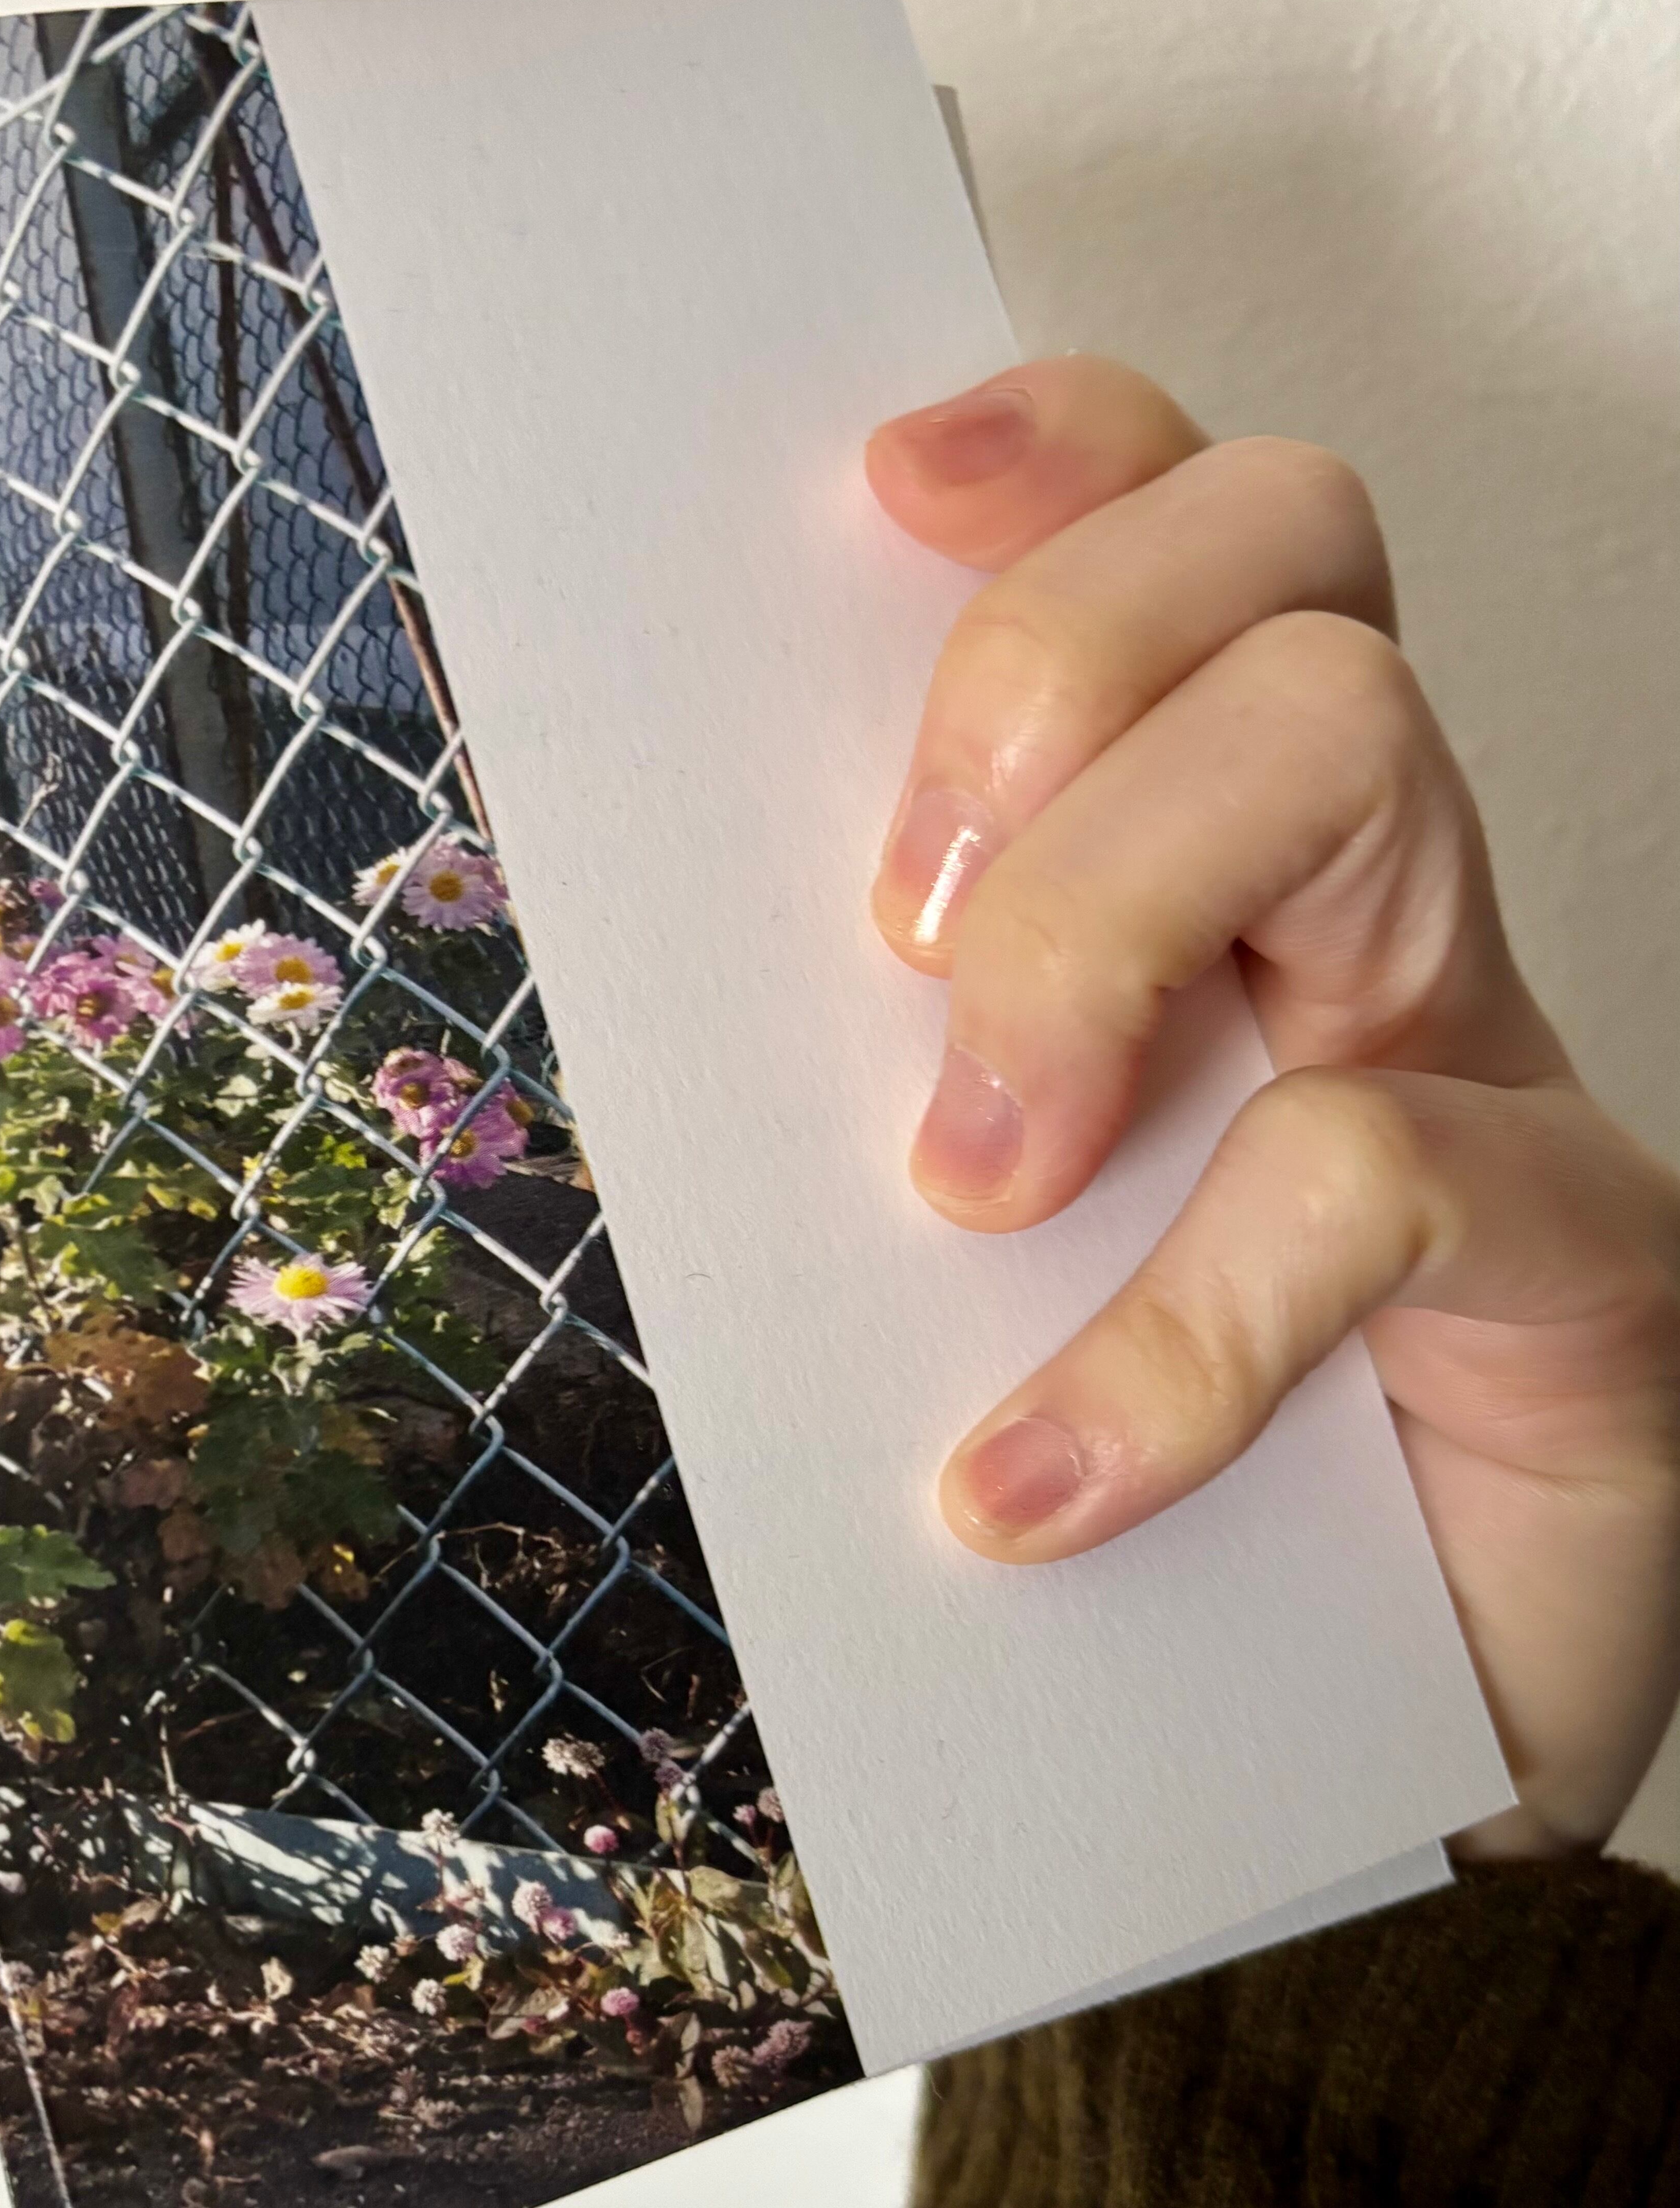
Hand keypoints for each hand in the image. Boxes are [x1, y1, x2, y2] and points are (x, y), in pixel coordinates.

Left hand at [869, 359, 1679, 1859]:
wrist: (1333, 1753)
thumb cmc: (1135, 1477)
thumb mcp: (951, 1254)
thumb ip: (863, 1109)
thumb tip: (623, 1066)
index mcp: (1210, 875)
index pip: (1178, 530)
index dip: (1065, 454)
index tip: (887, 486)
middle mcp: (1363, 916)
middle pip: (1283, 565)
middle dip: (1057, 675)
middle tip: (898, 941)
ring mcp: (1490, 1062)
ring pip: (1354, 748)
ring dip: (1099, 918)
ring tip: (970, 1177)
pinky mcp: (1583, 1256)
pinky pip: (1381, 1170)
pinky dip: (1174, 1332)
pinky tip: (1035, 1486)